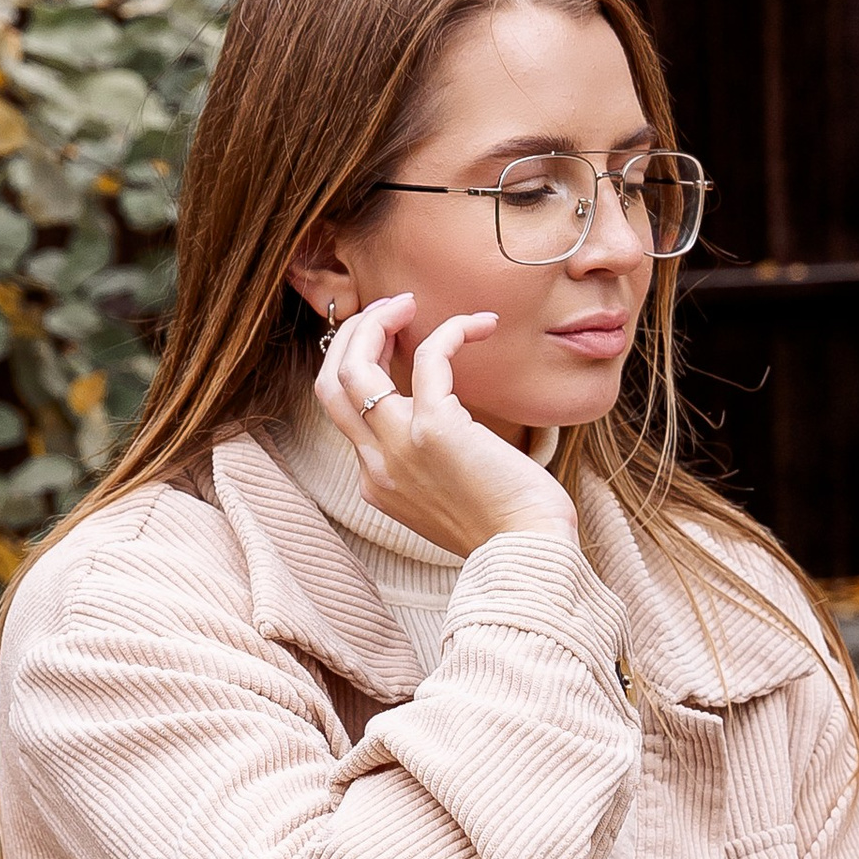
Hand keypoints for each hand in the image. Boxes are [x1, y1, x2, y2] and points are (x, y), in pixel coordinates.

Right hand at [314, 293, 574, 557]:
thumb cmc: (507, 531)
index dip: (357, 366)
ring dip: (377, 322)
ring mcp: (399, 446)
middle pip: (331, 383)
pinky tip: (481, 325)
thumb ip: (430, 468)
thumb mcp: (448, 502)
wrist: (527, 555)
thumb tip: (448, 431)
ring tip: (409, 303)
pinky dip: (451, 331)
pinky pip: (428, 358)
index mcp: (376, 483)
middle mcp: (376, 465)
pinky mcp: (436, 429)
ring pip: (355, 366)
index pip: (343, 413)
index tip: (388, 342)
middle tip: (389, 311)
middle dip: (351, 337)